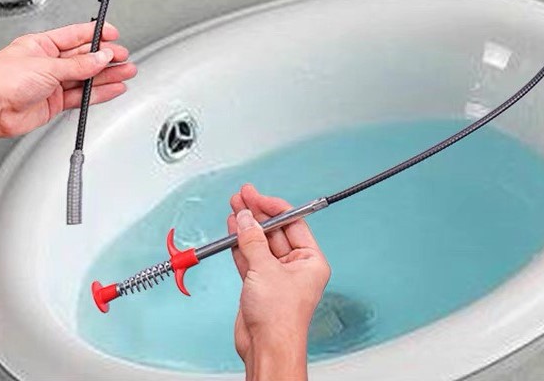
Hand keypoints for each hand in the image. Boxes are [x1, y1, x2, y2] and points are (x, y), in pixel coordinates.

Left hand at [0, 21, 135, 140]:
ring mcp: (52, 83)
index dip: (96, 34)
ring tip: (126, 72)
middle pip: (84, 58)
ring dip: (107, 75)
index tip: (114, 34)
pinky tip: (113, 88)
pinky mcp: (54, 102)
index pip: (75, 35)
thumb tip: (101, 58)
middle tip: (124, 57)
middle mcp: (47, 63)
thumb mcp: (47, 66)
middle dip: (106, 57)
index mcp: (41, 45)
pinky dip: (99, 93)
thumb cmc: (1, 81)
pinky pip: (82, 96)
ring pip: (86, 77)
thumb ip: (78, 65)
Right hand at [227, 184, 330, 380]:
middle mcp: (295, 266)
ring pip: (259, 243)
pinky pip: (249, 257)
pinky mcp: (259, 285)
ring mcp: (276, 275)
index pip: (292, 223)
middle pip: (274, 231)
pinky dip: (239, 244)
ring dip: (246, 226)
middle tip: (243, 196)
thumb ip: (253, 240)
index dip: (274, 207)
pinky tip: (232, 229)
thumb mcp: (265, 269)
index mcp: (310, 260)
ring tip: (234, 207)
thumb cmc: (280, 318)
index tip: (258, 196)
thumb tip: (246, 218)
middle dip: (257, 213)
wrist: (266, 348)